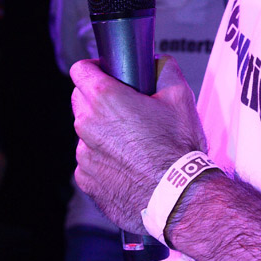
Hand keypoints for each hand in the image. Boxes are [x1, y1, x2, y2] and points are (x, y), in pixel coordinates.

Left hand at [71, 56, 205, 231]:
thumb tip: (159, 63)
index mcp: (105, 99)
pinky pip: (90, 161)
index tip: (108, 73)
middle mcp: (87, 125)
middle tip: (127, 107)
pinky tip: (129, 164)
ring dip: (102, 132)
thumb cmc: (177, 149)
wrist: (177, 197)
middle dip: (98, 98)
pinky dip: (104, 159)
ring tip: (133, 142)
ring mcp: (84, 155)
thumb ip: (165, 70)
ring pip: (86, 132)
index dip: (95, 67)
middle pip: (80, 99)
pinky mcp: (86, 180)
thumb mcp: (180, 97)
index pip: (80, 69)